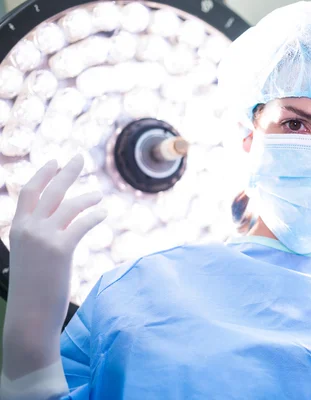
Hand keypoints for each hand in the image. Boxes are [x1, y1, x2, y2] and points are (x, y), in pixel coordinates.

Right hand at [3, 155, 106, 379]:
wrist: (29, 316)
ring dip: (87, 196)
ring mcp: (43, 237)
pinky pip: (82, 222)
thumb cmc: (32, 290)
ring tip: (99, 194)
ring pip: (68, 204)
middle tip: (80, 157)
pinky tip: (103, 213)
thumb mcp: (30, 258)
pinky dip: (95, 214)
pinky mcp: (60, 249)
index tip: (55, 161)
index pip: (28, 192)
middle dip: (66, 171)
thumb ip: (38, 239)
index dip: (43, 174)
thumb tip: (56, 231)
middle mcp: (28, 228)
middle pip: (50, 190)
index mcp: (18, 228)